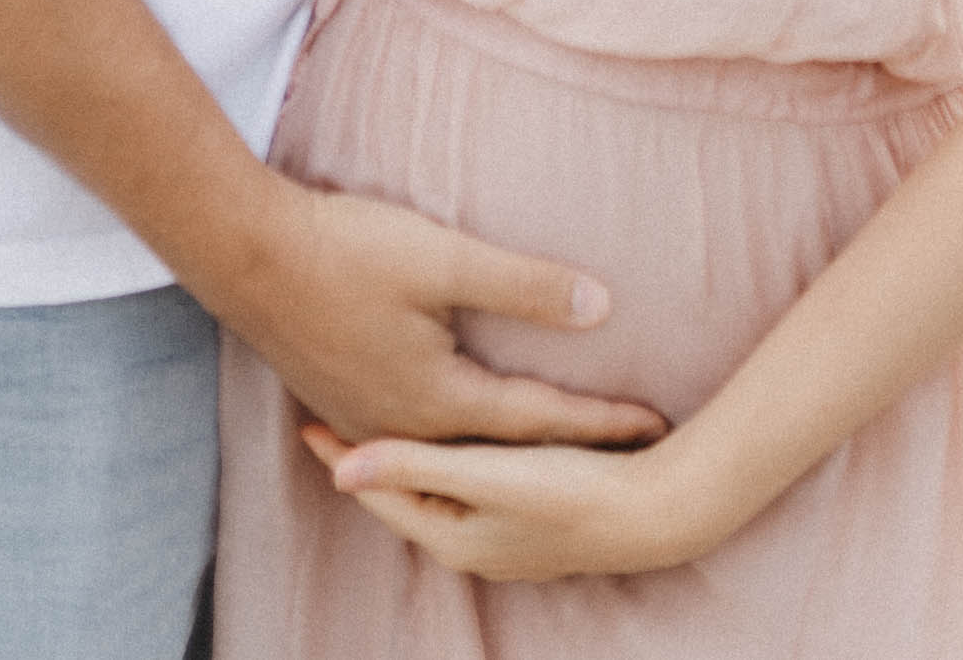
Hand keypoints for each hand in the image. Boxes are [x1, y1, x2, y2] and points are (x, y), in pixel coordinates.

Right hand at [229, 174, 667, 448]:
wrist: (245, 250)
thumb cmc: (347, 249)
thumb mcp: (446, 258)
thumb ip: (525, 286)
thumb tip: (602, 306)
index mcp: (437, 399)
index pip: (539, 419)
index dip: (601, 420)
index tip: (655, 425)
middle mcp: (404, 423)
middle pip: (500, 446)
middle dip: (563, 444)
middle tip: (622, 444)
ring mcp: (366, 414)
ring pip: (456, 443)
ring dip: (509, 443)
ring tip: (552, 443)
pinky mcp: (340, 394)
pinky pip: (416, 430)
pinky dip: (458, 433)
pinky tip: (461, 422)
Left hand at [301, 422, 709, 583]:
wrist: (656, 513)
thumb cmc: (571, 493)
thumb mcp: (486, 475)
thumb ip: (415, 466)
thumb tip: (339, 469)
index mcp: (452, 535)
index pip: (379, 492)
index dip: (343, 457)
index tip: (306, 422)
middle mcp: (471, 543)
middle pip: (403, 495)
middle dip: (370, 461)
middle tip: (332, 420)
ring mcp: (504, 535)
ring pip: (436, 492)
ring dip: (408, 461)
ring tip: (381, 425)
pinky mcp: (532, 515)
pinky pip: (468, 487)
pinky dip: (445, 462)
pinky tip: (453, 440)